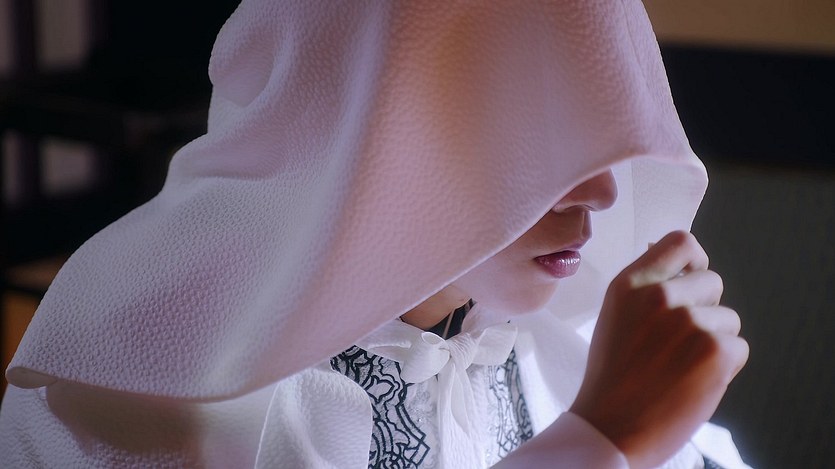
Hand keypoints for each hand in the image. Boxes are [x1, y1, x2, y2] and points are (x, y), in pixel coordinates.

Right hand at [569, 231, 748, 467]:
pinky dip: (724, 368)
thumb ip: (645, 288)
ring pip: (728, 318)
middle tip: (679, 341)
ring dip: (714, 342)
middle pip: (712, 281)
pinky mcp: (715, 350)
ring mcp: (688, 321)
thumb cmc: (612, 377)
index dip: (694, 261)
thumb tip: (682, 262)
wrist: (610, 427)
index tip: (690, 281)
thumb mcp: (614, 316)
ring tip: (681, 367)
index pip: (681, 242)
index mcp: (629, 284)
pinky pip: (739, 348)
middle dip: (706, 308)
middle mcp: (659, 295)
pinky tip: (693, 382)